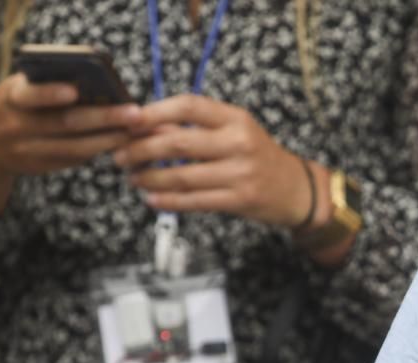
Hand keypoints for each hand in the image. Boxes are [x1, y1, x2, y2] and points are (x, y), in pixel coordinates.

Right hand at [0, 74, 142, 221]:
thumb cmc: (13, 105)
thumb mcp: (19, 89)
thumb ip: (48, 85)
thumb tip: (99, 85)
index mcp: (11, 99)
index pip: (29, 95)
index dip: (50, 93)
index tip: (75, 90)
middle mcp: (18, 127)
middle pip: (65, 123)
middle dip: (103, 118)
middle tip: (135, 113)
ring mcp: (30, 151)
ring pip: (76, 147)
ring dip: (109, 140)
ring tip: (135, 131)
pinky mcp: (42, 167)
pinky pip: (75, 158)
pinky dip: (99, 150)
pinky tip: (122, 142)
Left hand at [113, 94, 320, 227]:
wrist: (296, 189)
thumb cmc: (257, 156)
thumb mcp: (236, 131)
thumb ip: (198, 128)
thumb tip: (148, 126)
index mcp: (236, 119)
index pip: (189, 106)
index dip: (154, 112)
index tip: (129, 120)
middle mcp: (239, 143)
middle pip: (178, 143)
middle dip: (141, 150)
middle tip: (120, 155)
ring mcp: (241, 173)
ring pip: (182, 176)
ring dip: (150, 178)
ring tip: (133, 178)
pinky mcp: (240, 201)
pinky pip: (195, 201)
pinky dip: (168, 201)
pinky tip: (151, 198)